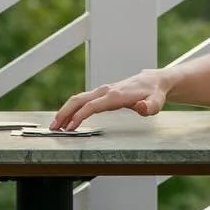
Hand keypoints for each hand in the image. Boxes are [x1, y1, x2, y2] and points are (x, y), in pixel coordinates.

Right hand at [50, 71, 167, 129]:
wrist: (154, 81)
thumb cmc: (154, 93)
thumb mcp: (156, 102)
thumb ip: (150, 107)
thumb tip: (141, 107)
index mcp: (116, 95)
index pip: (92, 105)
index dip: (79, 116)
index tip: (70, 128)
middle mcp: (106, 91)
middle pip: (78, 100)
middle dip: (64, 113)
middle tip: (53, 127)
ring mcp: (102, 91)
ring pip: (78, 99)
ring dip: (65, 111)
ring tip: (56, 125)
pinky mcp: (101, 94)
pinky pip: (82, 100)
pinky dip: (72, 109)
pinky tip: (68, 119)